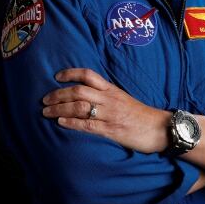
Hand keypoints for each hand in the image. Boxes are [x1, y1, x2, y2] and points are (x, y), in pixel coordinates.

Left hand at [42, 68, 170, 153]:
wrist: (160, 128)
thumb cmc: (141, 115)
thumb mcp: (123, 98)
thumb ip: (106, 95)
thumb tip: (86, 93)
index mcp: (112, 89)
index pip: (88, 75)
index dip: (70, 73)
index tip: (57, 76)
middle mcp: (109, 99)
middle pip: (79, 91)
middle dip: (58, 94)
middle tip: (44, 99)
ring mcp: (109, 114)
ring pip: (79, 107)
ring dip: (60, 108)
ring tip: (46, 112)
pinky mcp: (111, 130)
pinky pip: (87, 125)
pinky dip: (71, 123)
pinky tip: (61, 122)